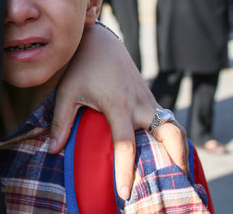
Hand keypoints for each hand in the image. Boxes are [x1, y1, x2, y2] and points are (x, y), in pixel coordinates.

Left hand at [50, 24, 188, 199]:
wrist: (100, 40)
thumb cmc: (81, 66)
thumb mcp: (67, 92)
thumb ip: (61, 122)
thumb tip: (52, 150)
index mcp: (118, 105)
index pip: (126, 144)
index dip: (126, 170)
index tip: (124, 193)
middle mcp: (140, 104)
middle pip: (170, 135)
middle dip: (177, 160)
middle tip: (176, 184)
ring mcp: (148, 100)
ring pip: (174, 128)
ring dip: (180, 151)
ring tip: (180, 176)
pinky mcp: (150, 98)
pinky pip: (167, 122)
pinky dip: (173, 139)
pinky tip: (171, 157)